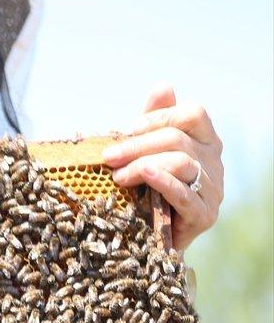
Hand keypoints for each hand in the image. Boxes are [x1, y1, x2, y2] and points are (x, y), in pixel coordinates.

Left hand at [101, 85, 223, 251]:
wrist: (150, 237)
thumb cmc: (147, 189)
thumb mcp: (147, 152)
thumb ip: (154, 121)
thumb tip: (164, 86)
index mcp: (204, 141)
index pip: (193, 113)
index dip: (159, 116)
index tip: (126, 129)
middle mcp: (214, 162)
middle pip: (178, 139)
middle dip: (137, 145)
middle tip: (108, 157)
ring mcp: (213, 189)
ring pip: (181, 163)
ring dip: (143, 165)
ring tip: (117, 176)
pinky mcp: (204, 215)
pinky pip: (184, 194)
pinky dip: (163, 182)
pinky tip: (145, 176)